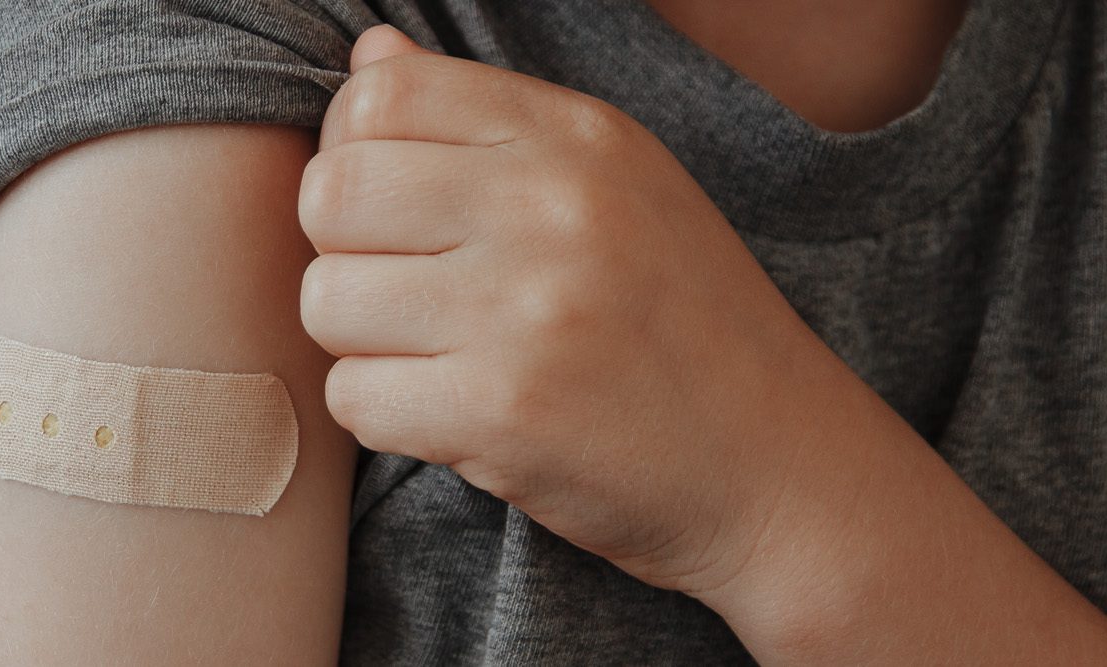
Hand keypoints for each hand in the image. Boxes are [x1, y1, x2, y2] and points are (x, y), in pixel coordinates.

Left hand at [297, 24, 857, 593]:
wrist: (780, 463)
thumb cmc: (683, 320)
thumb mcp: (615, 182)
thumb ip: (485, 118)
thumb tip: (369, 56)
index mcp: (576, 136)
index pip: (383, 95)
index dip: (351, 153)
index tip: (390, 208)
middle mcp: (550, 206)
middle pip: (331, 194)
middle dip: (342, 253)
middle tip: (403, 293)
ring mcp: (526, 309)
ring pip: (325, 301)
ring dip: (360, 342)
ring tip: (435, 356)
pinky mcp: (503, 412)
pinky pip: (352, 397)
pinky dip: (385, 415)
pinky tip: (451, 413)